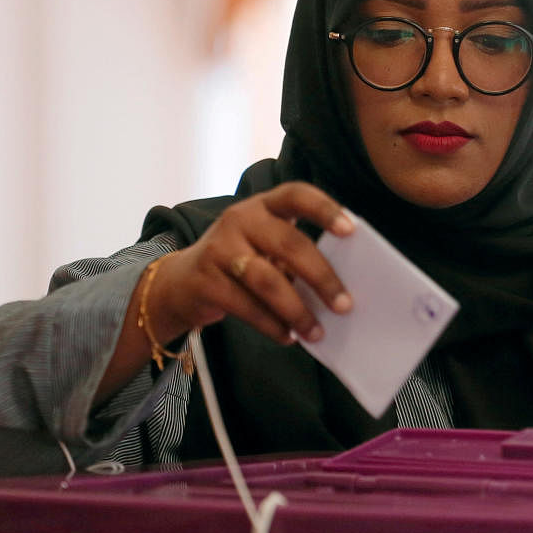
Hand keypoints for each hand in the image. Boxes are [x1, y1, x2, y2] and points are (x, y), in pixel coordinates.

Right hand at [146, 182, 354, 345]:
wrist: (181, 282)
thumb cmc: (239, 261)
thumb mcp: (263, 244)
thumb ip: (294, 253)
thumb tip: (338, 287)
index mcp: (263, 205)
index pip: (296, 195)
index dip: (324, 209)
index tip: (351, 230)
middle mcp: (240, 219)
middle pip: (288, 244)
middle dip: (321, 277)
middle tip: (344, 305)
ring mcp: (219, 248)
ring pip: (268, 281)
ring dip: (297, 311)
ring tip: (317, 332)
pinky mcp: (206, 280)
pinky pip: (247, 306)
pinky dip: (272, 325)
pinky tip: (288, 337)